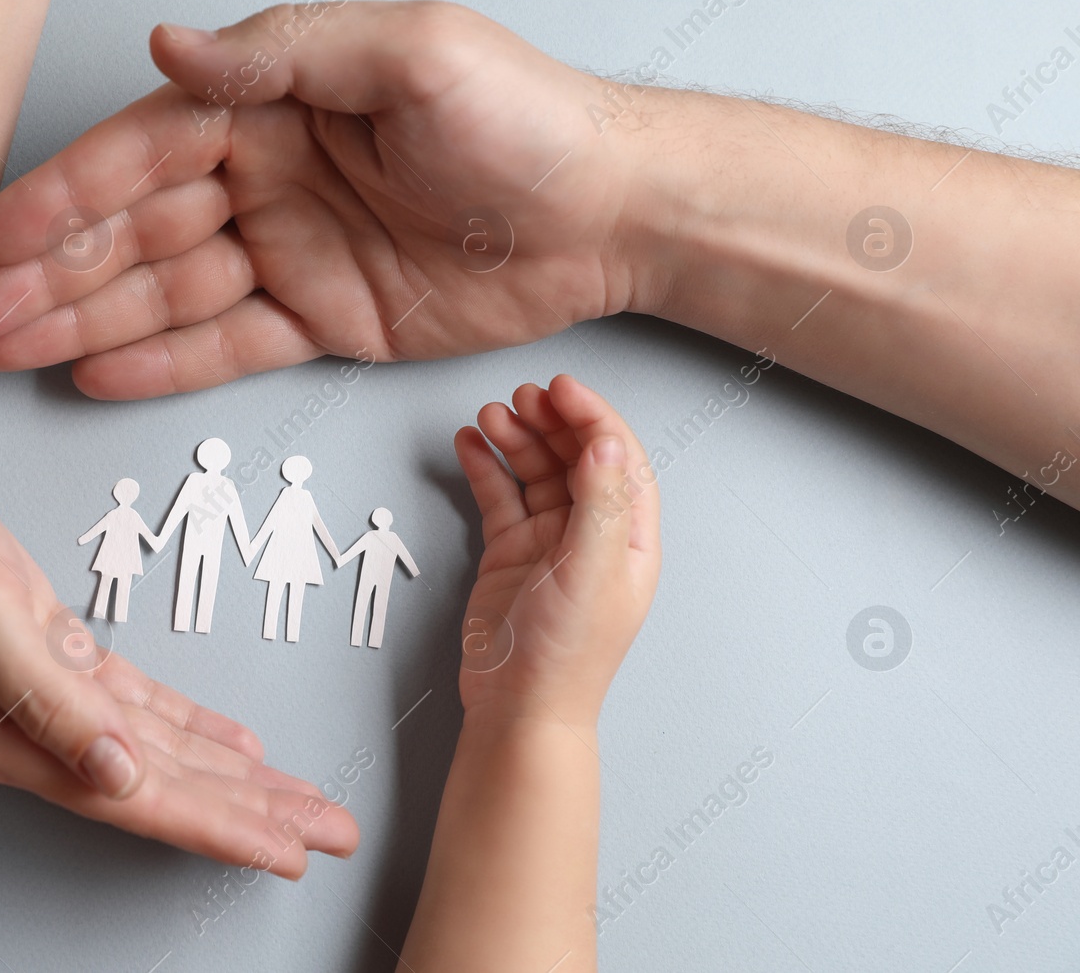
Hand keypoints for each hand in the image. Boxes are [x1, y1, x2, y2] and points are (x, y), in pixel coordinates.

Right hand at [0, 1, 647, 396]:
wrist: (613, 214)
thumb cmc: (527, 119)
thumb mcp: (412, 57)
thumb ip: (286, 52)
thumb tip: (170, 47)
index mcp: (277, 104)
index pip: (147, 150)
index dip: (68, 193)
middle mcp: (271, 177)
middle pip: (137, 229)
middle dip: (51, 270)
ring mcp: (291, 251)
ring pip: (167, 292)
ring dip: (82, 319)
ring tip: (2, 349)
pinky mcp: (324, 319)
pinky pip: (227, 344)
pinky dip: (162, 362)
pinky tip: (94, 372)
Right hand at [0, 431, 356, 877]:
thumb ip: (50, 703)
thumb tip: (118, 778)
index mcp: (11, 737)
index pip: (138, 799)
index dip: (218, 827)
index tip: (287, 851)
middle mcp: (33, 730)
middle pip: (162, 786)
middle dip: (250, 814)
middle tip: (327, 833)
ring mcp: (45, 693)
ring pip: (160, 750)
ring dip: (234, 777)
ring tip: (298, 802)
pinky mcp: (53, 652)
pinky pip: (139, 706)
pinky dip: (189, 726)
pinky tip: (233, 747)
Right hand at [452, 375, 659, 727]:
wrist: (519, 709)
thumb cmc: (566, 655)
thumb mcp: (590, 572)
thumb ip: (598, 504)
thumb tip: (605, 443)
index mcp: (628, 538)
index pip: (618, 460)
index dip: (593, 418)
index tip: (563, 389)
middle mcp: (591, 534)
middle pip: (575, 458)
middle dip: (551, 421)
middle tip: (522, 397)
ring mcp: (548, 541)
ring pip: (535, 472)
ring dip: (515, 438)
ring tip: (490, 415)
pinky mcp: (509, 552)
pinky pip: (499, 497)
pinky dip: (485, 467)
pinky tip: (471, 444)